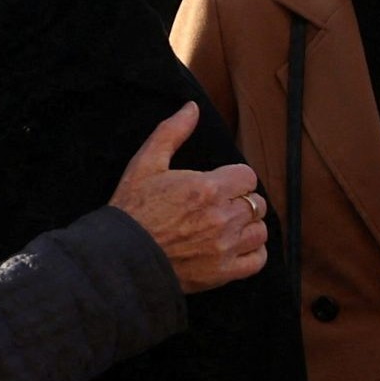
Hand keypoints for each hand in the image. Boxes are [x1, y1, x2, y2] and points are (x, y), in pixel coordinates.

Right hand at [106, 103, 269, 293]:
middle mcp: (221, 217)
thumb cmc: (132, 209)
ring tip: (229, 227)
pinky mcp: (223, 272)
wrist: (120, 257)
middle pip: (255, 203)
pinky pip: (257, 260)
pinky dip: (253, 253)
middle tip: (220, 206)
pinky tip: (238, 247)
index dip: (235, 179)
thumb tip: (192, 108)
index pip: (247, 177)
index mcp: (207, 187)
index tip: (221, 185)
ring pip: (259, 231)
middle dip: (240, 201)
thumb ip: (172, 132)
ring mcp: (224, 247)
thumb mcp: (146, 164)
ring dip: (248, 226)